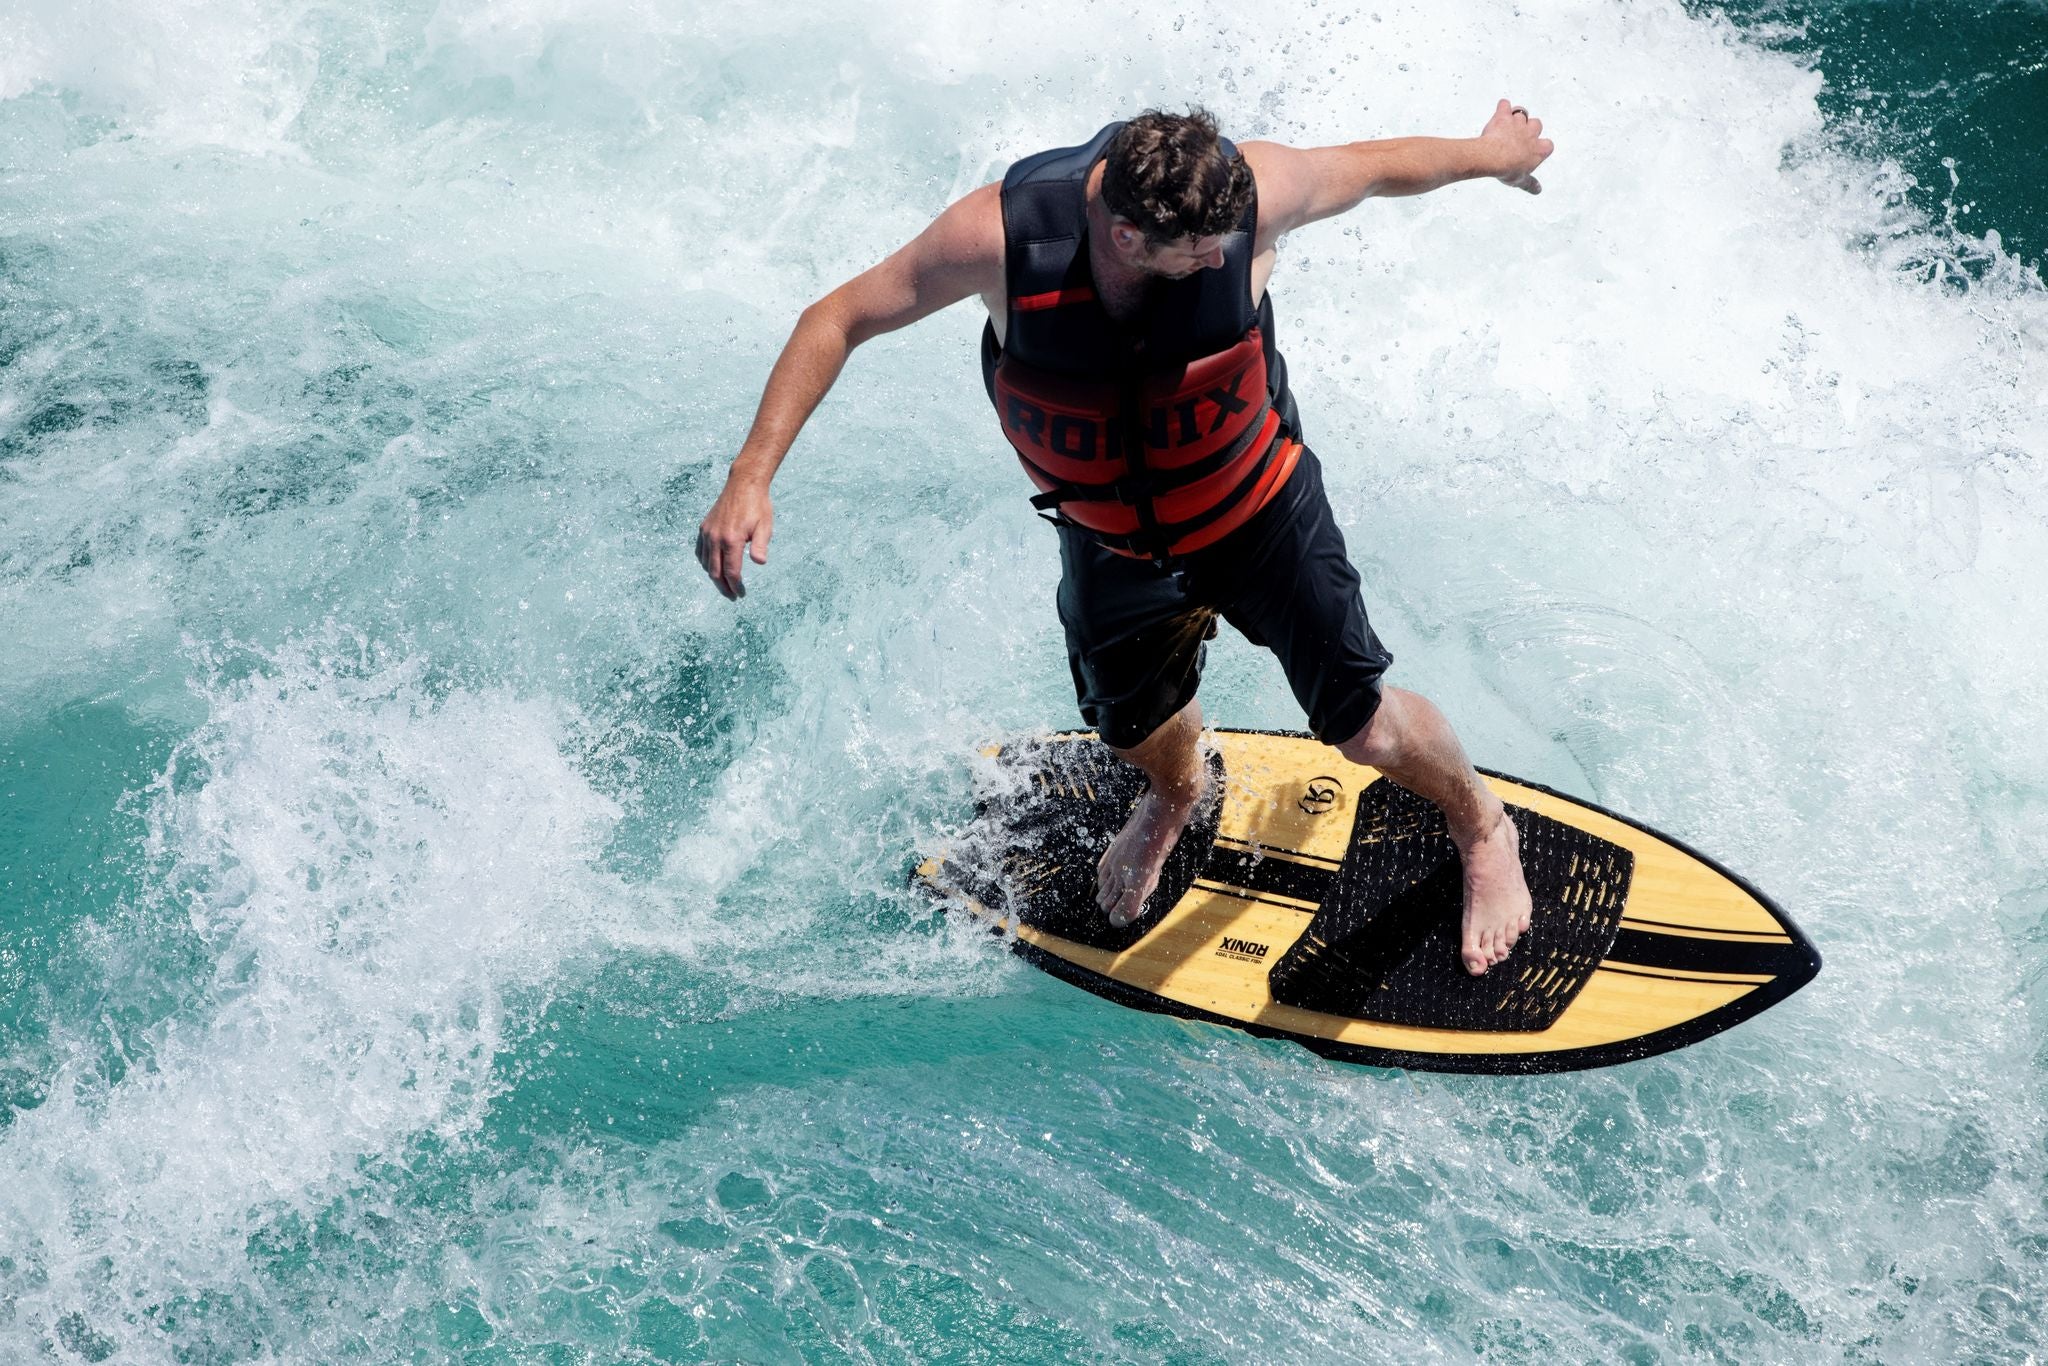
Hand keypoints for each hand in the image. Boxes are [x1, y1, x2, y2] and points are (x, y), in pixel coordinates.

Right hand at [696, 472, 773, 599]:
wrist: (743, 484)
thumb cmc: (757, 506)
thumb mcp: (765, 526)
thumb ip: (760, 545)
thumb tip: (760, 562)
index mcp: (732, 539)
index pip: (731, 571)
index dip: (736, 586)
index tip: (741, 595)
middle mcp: (716, 537)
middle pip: (715, 572)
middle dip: (724, 587)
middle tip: (732, 596)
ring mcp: (707, 533)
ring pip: (706, 563)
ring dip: (714, 577)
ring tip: (725, 585)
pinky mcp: (704, 528)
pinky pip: (700, 552)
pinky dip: (706, 563)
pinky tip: (714, 568)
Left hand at [1480, 98, 1551, 194]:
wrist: (1493, 158)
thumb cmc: (1507, 169)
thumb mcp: (1520, 180)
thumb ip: (1530, 184)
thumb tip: (1537, 190)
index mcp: (1539, 149)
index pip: (1548, 145)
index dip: (1541, 146)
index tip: (1533, 151)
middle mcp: (1532, 133)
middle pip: (1537, 124)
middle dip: (1530, 128)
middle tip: (1519, 136)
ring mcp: (1518, 123)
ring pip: (1522, 114)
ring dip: (1516, 117)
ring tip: (1507, 124)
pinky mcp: (1504, 117)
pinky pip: (1505, 105)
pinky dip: (1502, 107)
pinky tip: (1500, 110)